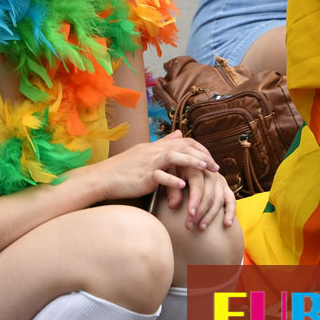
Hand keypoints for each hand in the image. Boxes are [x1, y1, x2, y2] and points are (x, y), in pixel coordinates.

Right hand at [92, 131, 216, 200]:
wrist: (103, 177)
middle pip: (182, 147)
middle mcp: (153, 151)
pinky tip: (183, 186)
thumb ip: (163, 143)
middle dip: (202, 156)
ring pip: (173, 157)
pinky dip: (172, 181)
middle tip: (215, 167)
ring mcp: (148, 163)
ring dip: (191, 162)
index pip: (183, 141)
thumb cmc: (124, 168)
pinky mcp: (143, 176)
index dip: (199, 148)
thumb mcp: (145, 152)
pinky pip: (160, 176)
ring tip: (205, 169)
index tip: (210, 159)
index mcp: (156, 146)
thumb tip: (179, 133)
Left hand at [164, 164, 235, 229]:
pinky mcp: (225, 186)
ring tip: (201, 227)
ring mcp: (219, 180)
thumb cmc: (176, 169)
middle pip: (209, 195)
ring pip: (219, 199)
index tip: (190, 214)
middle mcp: (210, 174)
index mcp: (196, 168)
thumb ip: (172, 190)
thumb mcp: (170, 174)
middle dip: (200, 212)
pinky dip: (231, 212)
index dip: (195, 200)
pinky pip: (231, 200)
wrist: (188, 160)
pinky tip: (227, 224)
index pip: (198, 186)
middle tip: (189, 225)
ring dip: (211, 215)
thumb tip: (173, 206)